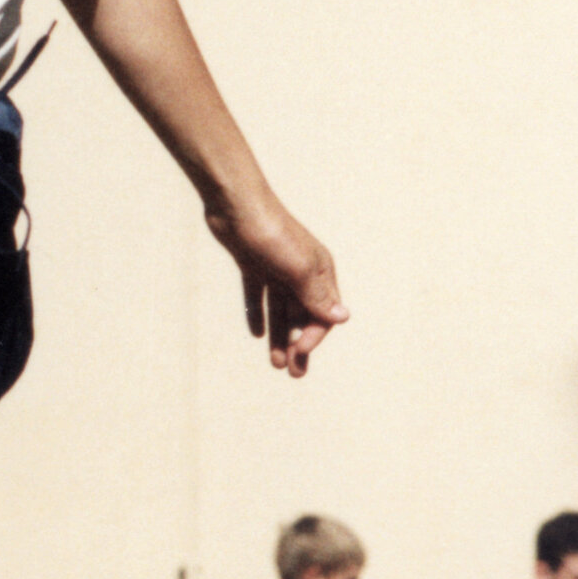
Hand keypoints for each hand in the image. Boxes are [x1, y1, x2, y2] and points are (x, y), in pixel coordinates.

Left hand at [202, 192, 346, 377]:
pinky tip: (257, 333)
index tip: (298, 353)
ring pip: (281, 310)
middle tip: (291, 373)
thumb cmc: (271, 235)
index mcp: (319, 272)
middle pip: (304, 315)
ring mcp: (276, 268)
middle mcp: (301, 271)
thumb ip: (317, 296)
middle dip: (299, 345)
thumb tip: (342, 318)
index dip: (313, 337)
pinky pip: (258, 295)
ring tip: (275, 363)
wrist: (235, 205)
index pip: (324, 314)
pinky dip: (259, 314)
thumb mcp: (297, 269)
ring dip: (280, 336)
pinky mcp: (253, 264)